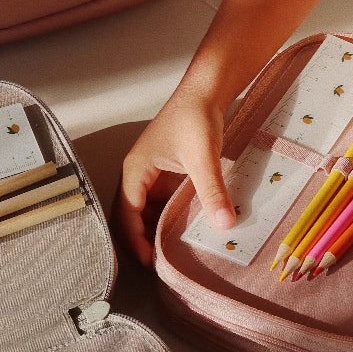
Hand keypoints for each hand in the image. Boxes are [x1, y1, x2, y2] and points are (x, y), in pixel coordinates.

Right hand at [118, 87, 234, 265]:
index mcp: (136, 168)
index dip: (136, 239)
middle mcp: (140, 172)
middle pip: (135, 214)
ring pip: (151, 208)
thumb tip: (224, 223)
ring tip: (174, 250)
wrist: (207, 89)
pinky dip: (172, 214)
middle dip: (145, 238)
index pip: (128, 213)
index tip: (151, 261)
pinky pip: (166, 199)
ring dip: (159, 228)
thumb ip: (211, 191)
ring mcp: (155, 171)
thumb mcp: (202, 158)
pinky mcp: (170, 170)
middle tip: (162, 262)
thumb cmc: (195, 116)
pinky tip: (187, 226)